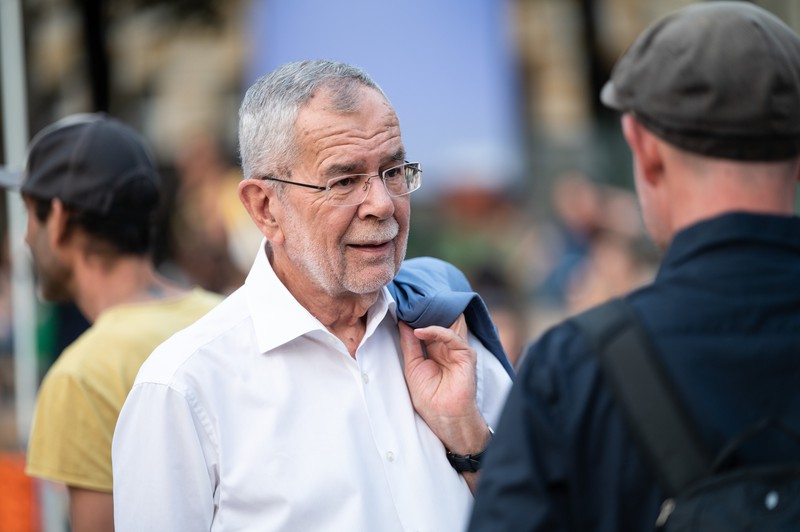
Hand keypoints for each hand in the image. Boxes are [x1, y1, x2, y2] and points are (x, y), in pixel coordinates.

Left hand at [399, 315, 487, 454]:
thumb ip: (409, 345)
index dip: (417, 314)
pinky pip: (452, 337)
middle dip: (426, 309)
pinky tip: (420, 332)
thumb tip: (402, 323)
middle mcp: (447, 346)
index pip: (427, 325)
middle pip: (440, 320)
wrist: (444, 416)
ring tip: (414, 306)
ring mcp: (457, 349)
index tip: (402, 303)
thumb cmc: (429, 397)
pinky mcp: (466, 355)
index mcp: (434, 349)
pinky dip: (436, 331)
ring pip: (448, 323)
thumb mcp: (412, 366)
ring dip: (431, 314)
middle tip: (409, 298)